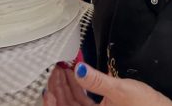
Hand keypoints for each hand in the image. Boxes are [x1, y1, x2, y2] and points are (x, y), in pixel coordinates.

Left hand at [44, 64, 171, 105]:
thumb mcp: (120, 90)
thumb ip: (97, 80)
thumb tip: (78, 69)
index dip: (53, 96)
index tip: (51, 78)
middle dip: (58, 88)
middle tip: (56, 69)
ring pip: (74, 104)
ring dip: (67, 87)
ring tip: (64, 70)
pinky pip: (84, 103)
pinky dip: (78, 90)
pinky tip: (77, 77)